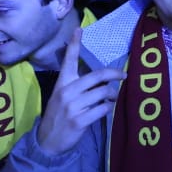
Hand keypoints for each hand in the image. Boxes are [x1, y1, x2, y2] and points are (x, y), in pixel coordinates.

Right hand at [36, 27, 124, 154]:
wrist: (48, 142)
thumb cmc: (58, 116)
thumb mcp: (61, 96)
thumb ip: (77, 85)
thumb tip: (100, 78)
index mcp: (62, 83)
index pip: (68, 60)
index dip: (74, 44)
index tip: (79, 29)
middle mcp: (67, 91)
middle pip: (96, 76)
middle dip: (114, 74)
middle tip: (123, 75)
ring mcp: (73, 106)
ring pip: (102, 93)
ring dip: (112, 95)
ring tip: (112, 97)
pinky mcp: (79, 120)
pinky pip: (102, 109)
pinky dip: (108, 108)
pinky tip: (107, 109)